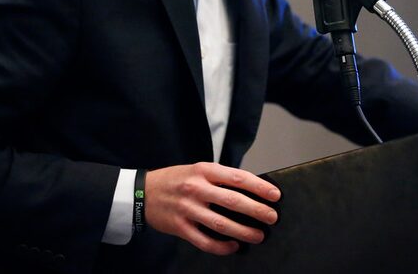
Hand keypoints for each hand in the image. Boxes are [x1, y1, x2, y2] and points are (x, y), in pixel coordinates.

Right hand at [145, 162, 280, 254]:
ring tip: (258, 235)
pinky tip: (233, 246)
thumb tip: (249, 189)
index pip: (237, 178)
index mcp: (204, 171)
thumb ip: (219, 178)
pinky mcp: (180, 227)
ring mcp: (187, 209)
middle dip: (256, 210)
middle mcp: (197, 188)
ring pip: (220, 223)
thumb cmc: (176, 179)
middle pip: (232, 201)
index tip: (275, 195)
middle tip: (272, 217)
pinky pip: (204, 240)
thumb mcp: (197, 170)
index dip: (258, 187)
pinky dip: (221, 246)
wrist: (143, 191)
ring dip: (243, 231)